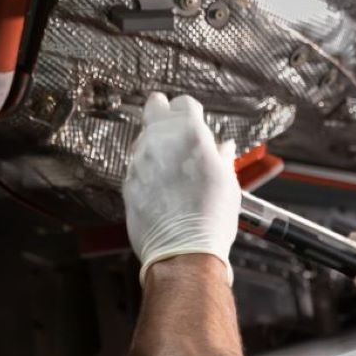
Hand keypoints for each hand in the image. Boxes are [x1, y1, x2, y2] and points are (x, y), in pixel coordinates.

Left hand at [123, 92, 239, 284]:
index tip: (195, 119)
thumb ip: (221, 158)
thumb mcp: (227, 183)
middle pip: (155, 106)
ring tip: (171, 163)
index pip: (184, 103)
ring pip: (143, 136)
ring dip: (156, 142)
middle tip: (172, 122)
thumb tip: (223, 149)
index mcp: (190, 135)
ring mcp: (140, 160)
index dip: (190, 111)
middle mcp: (160, 141)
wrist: (184, 252)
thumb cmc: (210, 220)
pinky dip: (147, 168)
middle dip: (164, 111)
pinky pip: (137, 165)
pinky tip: (161, 185)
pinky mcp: (128, 181)